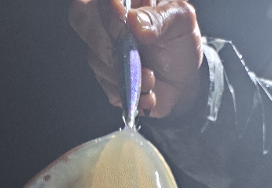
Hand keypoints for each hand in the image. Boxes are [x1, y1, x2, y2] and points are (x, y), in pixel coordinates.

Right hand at [69, 0, 204, 118]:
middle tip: (137, 58)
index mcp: (120, 3)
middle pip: (86, 27)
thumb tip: (135, 24)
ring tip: (151, 79)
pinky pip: (110, 90)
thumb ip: (159, 18)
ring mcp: (103, 54)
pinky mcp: (109, 83)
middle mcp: (105, 25)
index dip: (104, 12)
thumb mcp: (180, 19)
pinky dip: (132, 95)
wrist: (185, 76)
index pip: (90, 2)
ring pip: (98, 62)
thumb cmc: (179, 39)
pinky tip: (149, 94)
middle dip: (111, 46)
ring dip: (127, 75)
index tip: (124, 22)